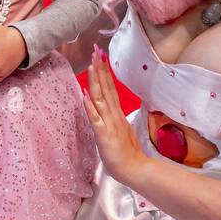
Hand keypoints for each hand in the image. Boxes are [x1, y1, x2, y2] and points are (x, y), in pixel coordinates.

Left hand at [84, 45, 147, 185]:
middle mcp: (113, 115)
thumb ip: (119, 119)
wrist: (135, 169)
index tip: (102, 57)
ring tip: (93, 65)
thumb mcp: (123, 131)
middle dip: (101, 69)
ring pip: (101, 98)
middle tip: (97, 50)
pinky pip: (95, 118)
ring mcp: (109, 123)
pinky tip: (86, 94)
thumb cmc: (128, 153)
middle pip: (106, 88)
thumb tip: (116, 109)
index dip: (105, 72)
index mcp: (117, 114)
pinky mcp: (103, 134)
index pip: (110, 89)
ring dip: (96, 81)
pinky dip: (90, 106)